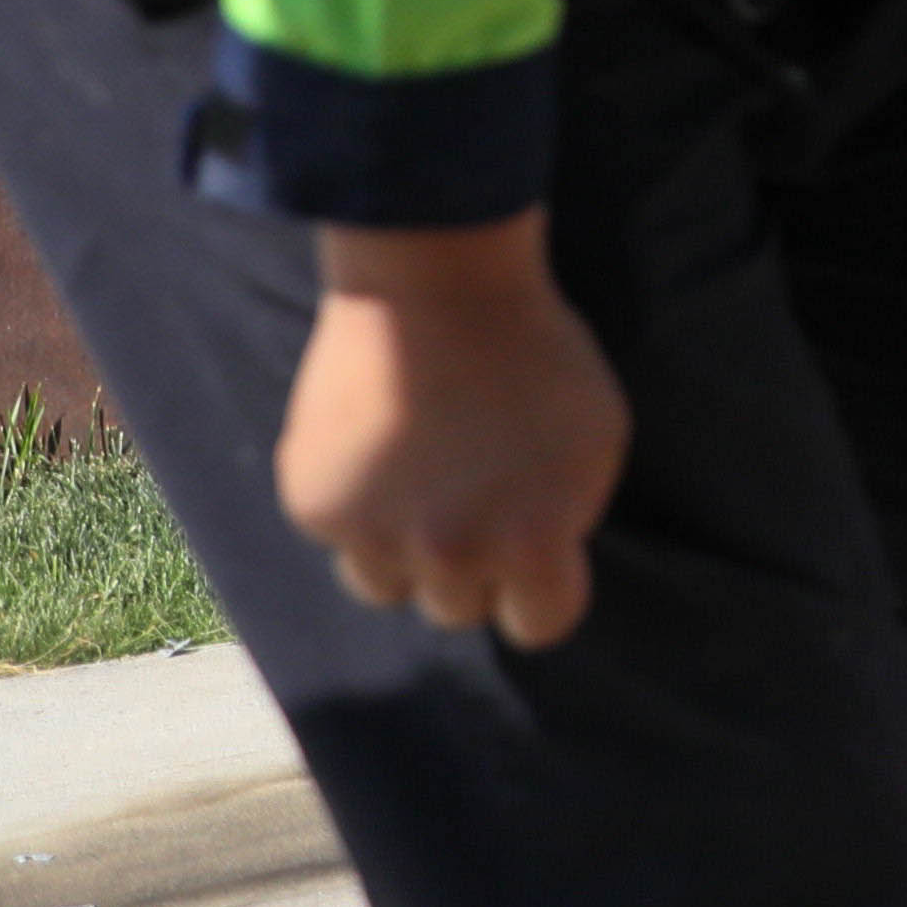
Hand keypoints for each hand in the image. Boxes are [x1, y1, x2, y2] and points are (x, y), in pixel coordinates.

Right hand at [278, 217, 628, 644]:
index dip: (540, 590)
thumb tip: (536, 567)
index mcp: (530, 545)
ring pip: (384, 585)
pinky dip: (352, 503)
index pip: (540, 625)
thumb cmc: (534, 352)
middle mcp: (449, 555)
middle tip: (472, 499)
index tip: (535, 558)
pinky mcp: (313, 503)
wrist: (435, 281)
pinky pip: (338, 535)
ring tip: (418, 481)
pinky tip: (373, 445)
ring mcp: (372, 534)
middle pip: (458, 608)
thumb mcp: (593, 441)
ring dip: (401, 550)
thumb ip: (565, 518)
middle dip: (470, 566)